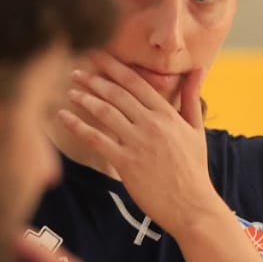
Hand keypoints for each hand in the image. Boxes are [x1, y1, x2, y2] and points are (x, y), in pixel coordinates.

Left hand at [56, 52, 217, 233]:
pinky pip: (96, 139)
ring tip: (70, 90)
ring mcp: (138, 143)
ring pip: (105, 112)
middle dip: (94, 79)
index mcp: (167, 114)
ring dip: (84, 99)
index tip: (97, 55)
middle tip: (76, 70)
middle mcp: (152, 124)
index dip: (114, 67)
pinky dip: (77, 125)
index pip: (136, 83)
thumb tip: (198, 68)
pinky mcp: (125, 162)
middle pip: (117, 94)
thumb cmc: (193, 168)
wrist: (192, 206)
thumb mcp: (196, 129)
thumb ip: (192, 97)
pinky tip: (63, 116)